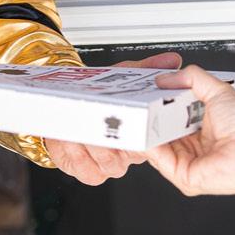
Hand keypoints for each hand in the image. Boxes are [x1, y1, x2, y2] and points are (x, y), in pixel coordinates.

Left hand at [44, 51, 181, 185]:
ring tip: (81, 124)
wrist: (63, 111)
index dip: (144, 129)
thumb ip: (146, 70)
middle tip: (104, 117)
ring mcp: (112, 165)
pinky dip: (76, 154)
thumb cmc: (95, 98)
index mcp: (144, 132)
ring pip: (109, 160)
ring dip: (92, 141)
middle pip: (132, 152)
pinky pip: (88, 169)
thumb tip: (171, 61)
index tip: (135, 115)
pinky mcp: (91, 173)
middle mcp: (130, 152)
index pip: (154, 138)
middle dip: (116, 134)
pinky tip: (70, 139)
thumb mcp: (120, 78)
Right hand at [145, 63, 234, 197]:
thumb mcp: (217, 90)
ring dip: (145, 133)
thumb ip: (191, 78)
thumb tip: (168, 77)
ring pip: (156, 149)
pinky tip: (147, 133)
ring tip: (137, 116)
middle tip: (136, 106)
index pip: (170, 120)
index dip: (156, 109)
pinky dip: (150, 148)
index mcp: (201, 129)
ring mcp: (189, 163)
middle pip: (160, 135)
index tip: (145, 98)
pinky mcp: (185, 176)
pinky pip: (160, 161)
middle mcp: (194, 147)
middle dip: (147, 121)